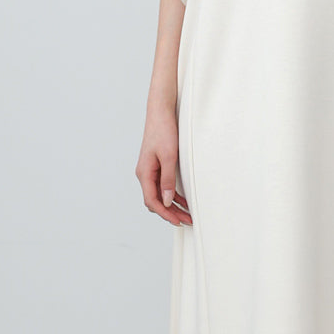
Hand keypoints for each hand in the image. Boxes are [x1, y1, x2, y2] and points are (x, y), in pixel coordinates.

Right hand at [135, 107, 191, 226]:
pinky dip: (173, 195)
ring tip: (188, 215)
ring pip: (160, 195)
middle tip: (187, 221)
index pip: (152, 201)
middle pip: (155, 201)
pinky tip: (185, 201)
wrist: (161, 112)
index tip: (178, 222)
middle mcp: (145, 174)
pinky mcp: (157, 166)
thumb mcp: (169, 157)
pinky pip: (163, 186)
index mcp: (144, 173)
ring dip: (173, 206)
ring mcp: (150, 171)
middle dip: (170, 213)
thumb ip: (167, 180)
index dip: (165, 214)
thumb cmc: (164, 131)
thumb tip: (167, 201)